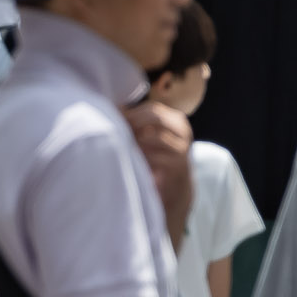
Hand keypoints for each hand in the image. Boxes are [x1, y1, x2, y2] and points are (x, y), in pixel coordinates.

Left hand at [124, 99, 193, 237]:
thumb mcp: (150, 137)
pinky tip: (132, 159)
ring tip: (122, 144)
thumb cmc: (156, 158)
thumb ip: (136, 122)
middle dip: (133, 121)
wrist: (175, 190)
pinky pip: (154, 156)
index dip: (132, 112)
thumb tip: (113, 107)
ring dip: (135, 139)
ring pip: (154, 135)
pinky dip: (140, 156)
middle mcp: (183, 131)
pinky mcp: (178, 166)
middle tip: (116, 129)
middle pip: (155, 116)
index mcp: (177, 120)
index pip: (152, 108)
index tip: (113, 118)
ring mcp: (183, 148)